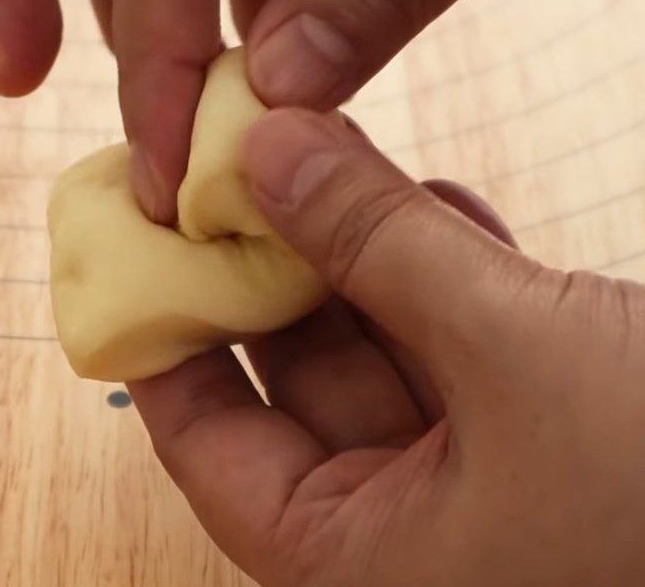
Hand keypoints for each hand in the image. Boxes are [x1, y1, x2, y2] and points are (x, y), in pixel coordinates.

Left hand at [129, 109, 644, 586]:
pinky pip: (462, 339)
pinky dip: (443, 267)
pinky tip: (427, 196)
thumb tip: (271, 148)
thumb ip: (379, 245)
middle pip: (296, 374)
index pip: (208, 442)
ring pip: (384, 341)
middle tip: (238, 164)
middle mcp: (412, 533)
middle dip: (270, 262)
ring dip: (359, 247)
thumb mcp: (515, 348)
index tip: (144, 239)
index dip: (167, 334)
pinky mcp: (549, 425)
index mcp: (362, 565)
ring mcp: (484, 476)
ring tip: (326, 153)